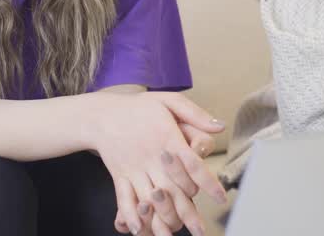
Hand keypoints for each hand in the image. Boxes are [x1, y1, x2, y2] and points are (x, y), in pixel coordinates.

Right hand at [85, 91, 225, 235]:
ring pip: (151, 198)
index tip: (221, 197)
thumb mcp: (169, 100)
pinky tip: (138, 230)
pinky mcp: (120, 176)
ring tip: (175, 234)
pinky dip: (130, 215)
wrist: (102, 114)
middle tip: (201, 230)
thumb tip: (220, 126)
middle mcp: (150, 156)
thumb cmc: (139, 108)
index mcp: (166, 137)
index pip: (192, 163)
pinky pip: (124, 198)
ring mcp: (133, 168)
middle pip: (173, 188)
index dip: (208, 182)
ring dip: (164, 218)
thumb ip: (195, 113)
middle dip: (188, 212)